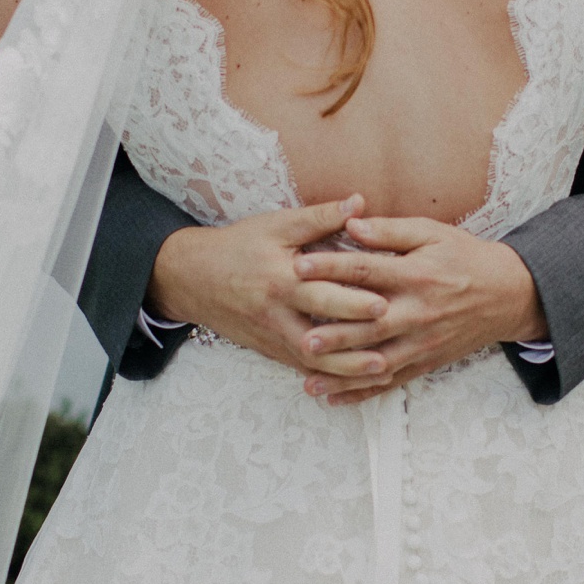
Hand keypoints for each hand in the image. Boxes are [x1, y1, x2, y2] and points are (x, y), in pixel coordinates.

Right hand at [147, 197, 390, 375]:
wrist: (193, 279)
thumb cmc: (240, 246)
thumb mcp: (277, 226)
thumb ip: (320, 218)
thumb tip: (360, 202)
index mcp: (280, 278)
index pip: (318, 292)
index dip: (350, 299)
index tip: (384, 303)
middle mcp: (276, 313)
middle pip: (318, 334)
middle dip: (354, 342)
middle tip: (390, 344)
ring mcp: (272, 336)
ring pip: (311, 361)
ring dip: (347, 370)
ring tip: (384, 370)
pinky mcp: (271, 350)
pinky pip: (302, 369)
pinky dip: (330, 377)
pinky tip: (358, 381)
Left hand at [289, 216, 549, 403]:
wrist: (508, 294)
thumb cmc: (465, 257)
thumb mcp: (432, 234)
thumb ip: (390, 230)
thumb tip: (350, 223)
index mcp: (416, 275)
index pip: (366, 271)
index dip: (331, 267)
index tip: (297, 266)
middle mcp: (418, 312)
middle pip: (370, 325)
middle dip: (335, 334)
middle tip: (301, 339)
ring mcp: (422, 342)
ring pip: (377, 362)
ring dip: (342, 374)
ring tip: (307, 382)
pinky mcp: (426, 362)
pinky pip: (391, 381)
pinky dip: (362, 393)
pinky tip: (334, 398)